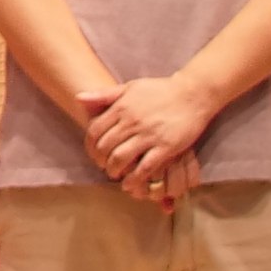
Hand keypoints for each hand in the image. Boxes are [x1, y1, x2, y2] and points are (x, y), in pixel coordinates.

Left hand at [76, 73, 220, 189]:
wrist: (193, 94)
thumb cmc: (160, 90)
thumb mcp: (131, 87)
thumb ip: (104, 94)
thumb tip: (78, 97)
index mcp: (121, 107)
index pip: (94, 130)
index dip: (89, 146)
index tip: (93, 153)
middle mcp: (132, 121)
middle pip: (105, 146)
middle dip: (100, 160)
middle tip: (103, 167)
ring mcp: (149, 134)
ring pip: (121, 158)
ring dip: (114, 170)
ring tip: (115, 174)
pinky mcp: (166, 146)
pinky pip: (145, 167)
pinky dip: (134, 178)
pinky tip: (130, 184)